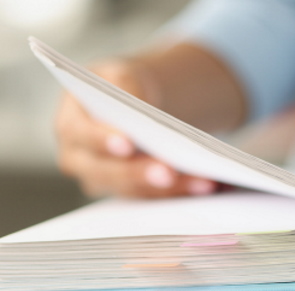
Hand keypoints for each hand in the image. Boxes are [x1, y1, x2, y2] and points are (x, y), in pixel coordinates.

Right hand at [55, 59, 217, 197]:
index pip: (83, 136)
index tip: (127, 145)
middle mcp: (80, 160)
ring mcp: (104, 180)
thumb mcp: (121, 74)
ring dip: (171, 189)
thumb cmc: (122, 86)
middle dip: (141, 173)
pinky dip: (181, 191)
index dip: (104, 141)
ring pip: (135, 190)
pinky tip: (208, 185)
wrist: (131, 104)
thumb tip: (140, 106)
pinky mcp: (129, 191)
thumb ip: (125, 86)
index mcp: (71, 126)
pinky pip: (154, 197)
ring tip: (203, 181)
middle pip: (109, 172)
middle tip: (169, 172)